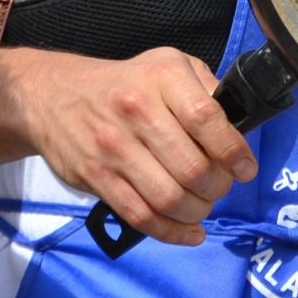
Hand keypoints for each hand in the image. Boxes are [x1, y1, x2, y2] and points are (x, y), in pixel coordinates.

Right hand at [17, 47, 257, 246]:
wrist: (52, 96)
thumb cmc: (123, 82)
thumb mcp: (166, 64)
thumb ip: (205, 88)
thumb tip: (240, 124)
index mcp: (161, 77)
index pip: (207, 119)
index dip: (233, 151)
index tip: (246, 169)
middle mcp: (137, 110)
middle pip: (193, 167)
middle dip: (218, 187)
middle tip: (220, 186)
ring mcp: (114, 148)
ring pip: (170, 198)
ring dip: (197, 212)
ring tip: (202, 205)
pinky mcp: (97, 178)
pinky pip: (141, 216)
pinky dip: (172, 233)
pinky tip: (189, 232)